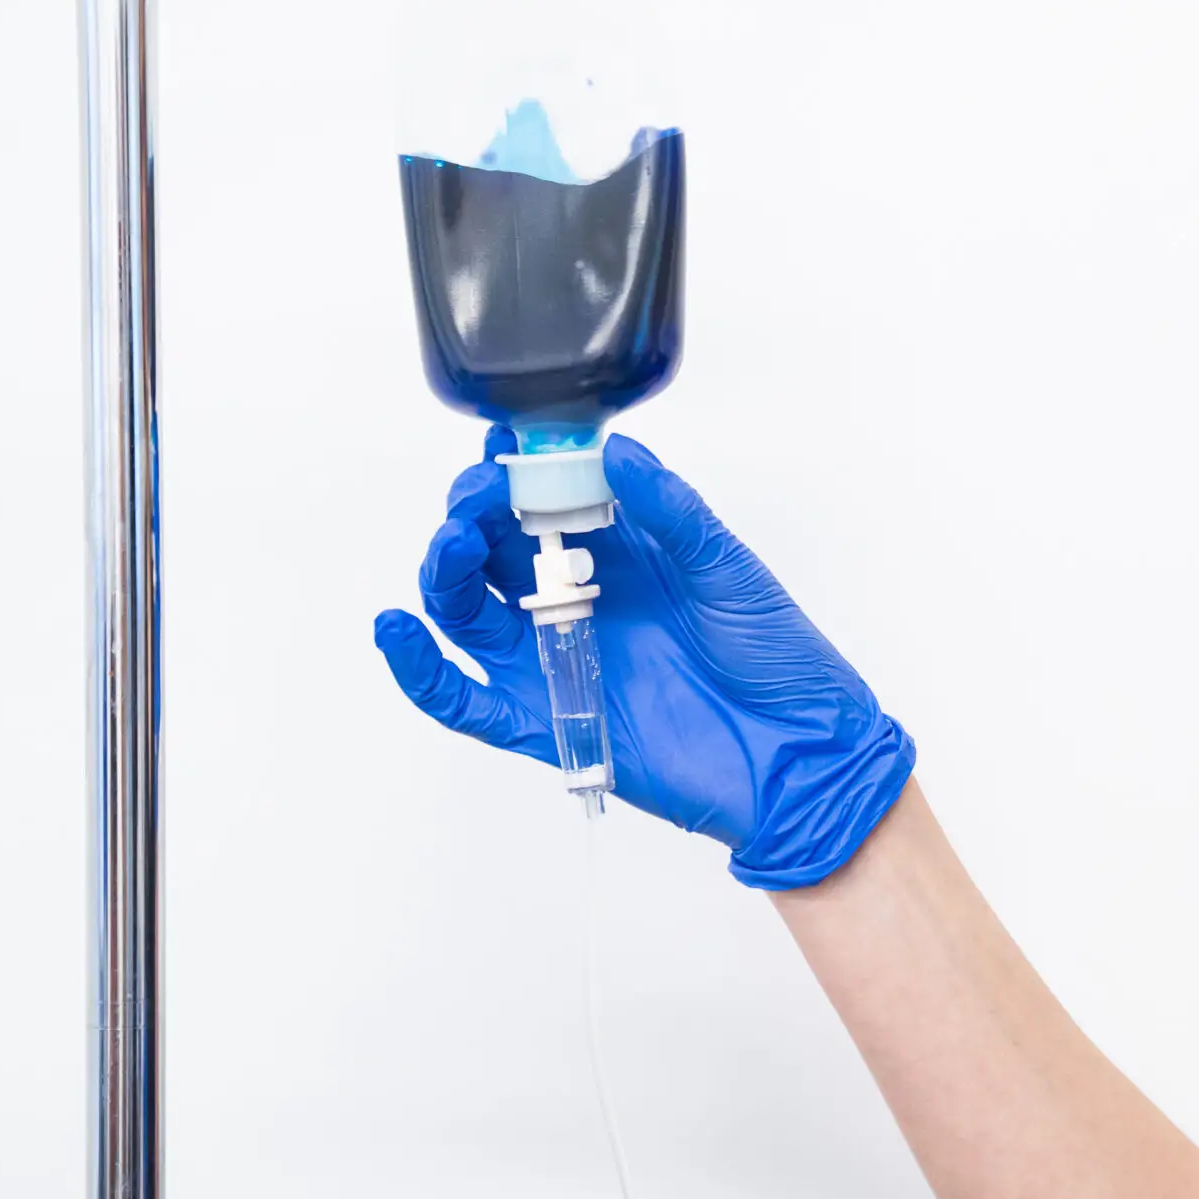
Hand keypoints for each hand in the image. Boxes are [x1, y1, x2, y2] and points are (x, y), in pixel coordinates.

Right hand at [373, 428, 915, 888]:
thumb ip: (669, 512)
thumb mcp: (728, 569)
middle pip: (492, 549)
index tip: (503, 442)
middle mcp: (579, 600)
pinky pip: (467, 701)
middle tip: (477, 499)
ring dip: (444, 574)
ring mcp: (556, 660)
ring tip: (453, 544)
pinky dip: (422, 670)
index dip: (516, 470)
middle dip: (471, 514)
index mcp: (621, 553)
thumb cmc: (778, 658)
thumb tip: (615, 452)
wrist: (801, 755)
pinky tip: (396, 630)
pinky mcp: (546, 722)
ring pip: (468, 613)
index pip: (546, 499)